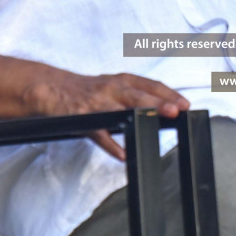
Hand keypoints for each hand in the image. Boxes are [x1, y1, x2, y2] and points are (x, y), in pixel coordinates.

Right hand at [21, 67, 189, 160]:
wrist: (50, 88)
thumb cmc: (87, 90)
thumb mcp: (113, 86)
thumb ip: (136, 97)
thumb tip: (164, 110)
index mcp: (122, 80)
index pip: (150, 85)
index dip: (168, 94)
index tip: (185, 104)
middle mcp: (111, 88)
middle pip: (138, 95)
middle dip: (158, 102)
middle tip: (176, 110)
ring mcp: (96, 102)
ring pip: (119, 109)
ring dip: (136, 116)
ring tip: (152, 125)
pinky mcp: (82, 117)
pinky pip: (98, 133)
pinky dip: (110, 144)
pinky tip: (123, 154)